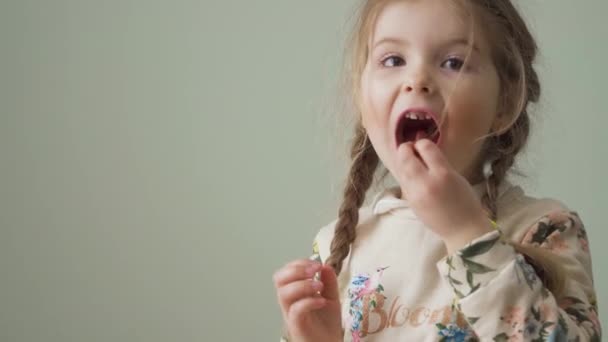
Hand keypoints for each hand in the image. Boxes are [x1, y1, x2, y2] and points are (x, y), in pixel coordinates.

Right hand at [273, 259, 342, 341]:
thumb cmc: (327, 325)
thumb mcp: (331, 298)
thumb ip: (329, 282)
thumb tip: (325, 265)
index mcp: (294, 293)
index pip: (285, 272)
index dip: (299, 263)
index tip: (317, 264)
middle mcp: (289, 303)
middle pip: (279, 279)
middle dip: (296, 270)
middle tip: (314, 270)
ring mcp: (291, 314)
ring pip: (284, 293)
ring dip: (303, 285)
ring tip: (320, 286)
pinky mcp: (296, 326)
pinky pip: (295, 310)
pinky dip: (308, 301)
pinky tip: (322, 301)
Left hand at [396, 139, 493, 253]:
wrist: (462, 230)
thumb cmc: (465, 202)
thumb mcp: (456, 176)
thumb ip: (439, 162)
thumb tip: (422, 148)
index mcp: (443, 174)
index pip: (425, 147)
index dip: (422, 143)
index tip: (423, 145)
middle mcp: (426, 182)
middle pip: (405, 156)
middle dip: (406, 148)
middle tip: (412, 150)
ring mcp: (414, 193)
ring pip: (400, 168)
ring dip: (403, 160)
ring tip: (412, 161)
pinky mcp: (409, 201)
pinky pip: (401, 181)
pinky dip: (404, 173)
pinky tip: (412, 175)